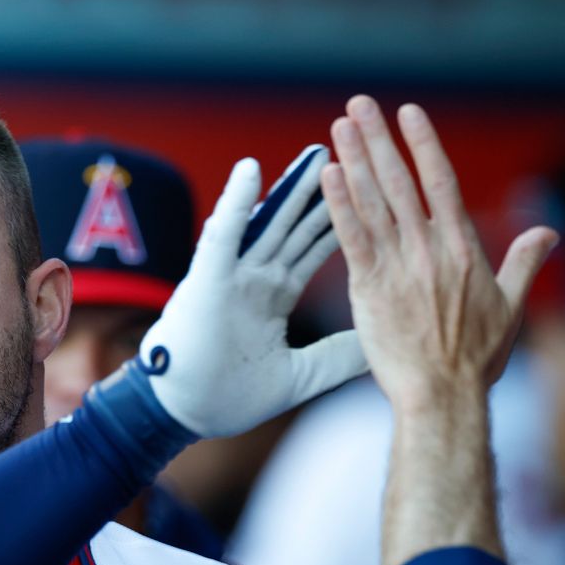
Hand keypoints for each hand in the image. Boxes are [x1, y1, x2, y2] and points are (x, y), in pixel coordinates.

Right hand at [139, 145, 367, 437]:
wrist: (187, 413)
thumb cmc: (229, 397)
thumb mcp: (299, 376)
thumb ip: (337, 359)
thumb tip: (377, 348)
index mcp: (273, 297)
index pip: (315, 249)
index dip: (339, 218)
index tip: (368, 188)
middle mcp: (255, 279)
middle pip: (296, 226)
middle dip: (322, 191)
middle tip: (351, 150)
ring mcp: (231, 275)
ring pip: (267, 221)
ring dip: (289, 186)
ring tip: (317, 151)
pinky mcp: (208, 278)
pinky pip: (224, 234)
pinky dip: (236, 202)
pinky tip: (251, 168)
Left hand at [321, 96, 556, 409]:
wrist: (443, 394)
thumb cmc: (476, 358)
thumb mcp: (511, 306)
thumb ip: (523, 263)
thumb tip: (548, 231)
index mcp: (462, 247)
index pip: (441, 181)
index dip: (423, 144)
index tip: (407, 113)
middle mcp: (429, 248)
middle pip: (400, 182)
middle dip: (379, 139)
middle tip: (358, 105)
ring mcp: (398, 266)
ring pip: (373, 202)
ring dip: (355, 160)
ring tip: (339, 126)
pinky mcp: (369, 288)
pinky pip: (352, 237)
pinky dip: (339, 205)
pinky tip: (328, 175)